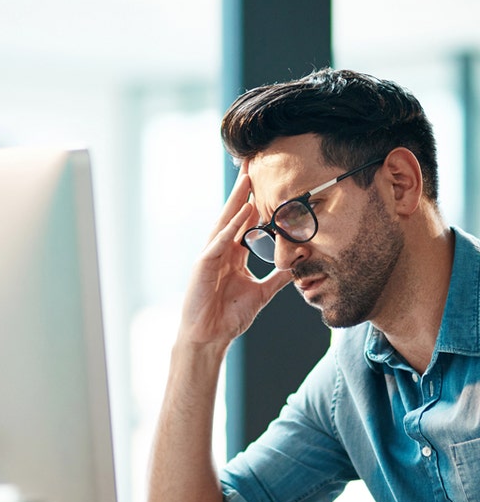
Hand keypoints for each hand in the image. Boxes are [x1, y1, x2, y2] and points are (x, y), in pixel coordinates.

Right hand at [177, 163, 291, 349]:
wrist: (209, 337)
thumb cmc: (228, 316)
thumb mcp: (261, 292)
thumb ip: (278, 278)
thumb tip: (299, 265)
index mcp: (232, 256)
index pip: (244, 222)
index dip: (254, 201)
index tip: (265, 180)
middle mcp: (219, 251)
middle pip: (233, 215)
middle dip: (242, 190)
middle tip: (252, 164)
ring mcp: (209, 257)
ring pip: (225, 223)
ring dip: (236, 201)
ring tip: (247, 179)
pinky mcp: (202, 267)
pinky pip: (218, 243)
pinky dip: (230, 227)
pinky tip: (241, 213)